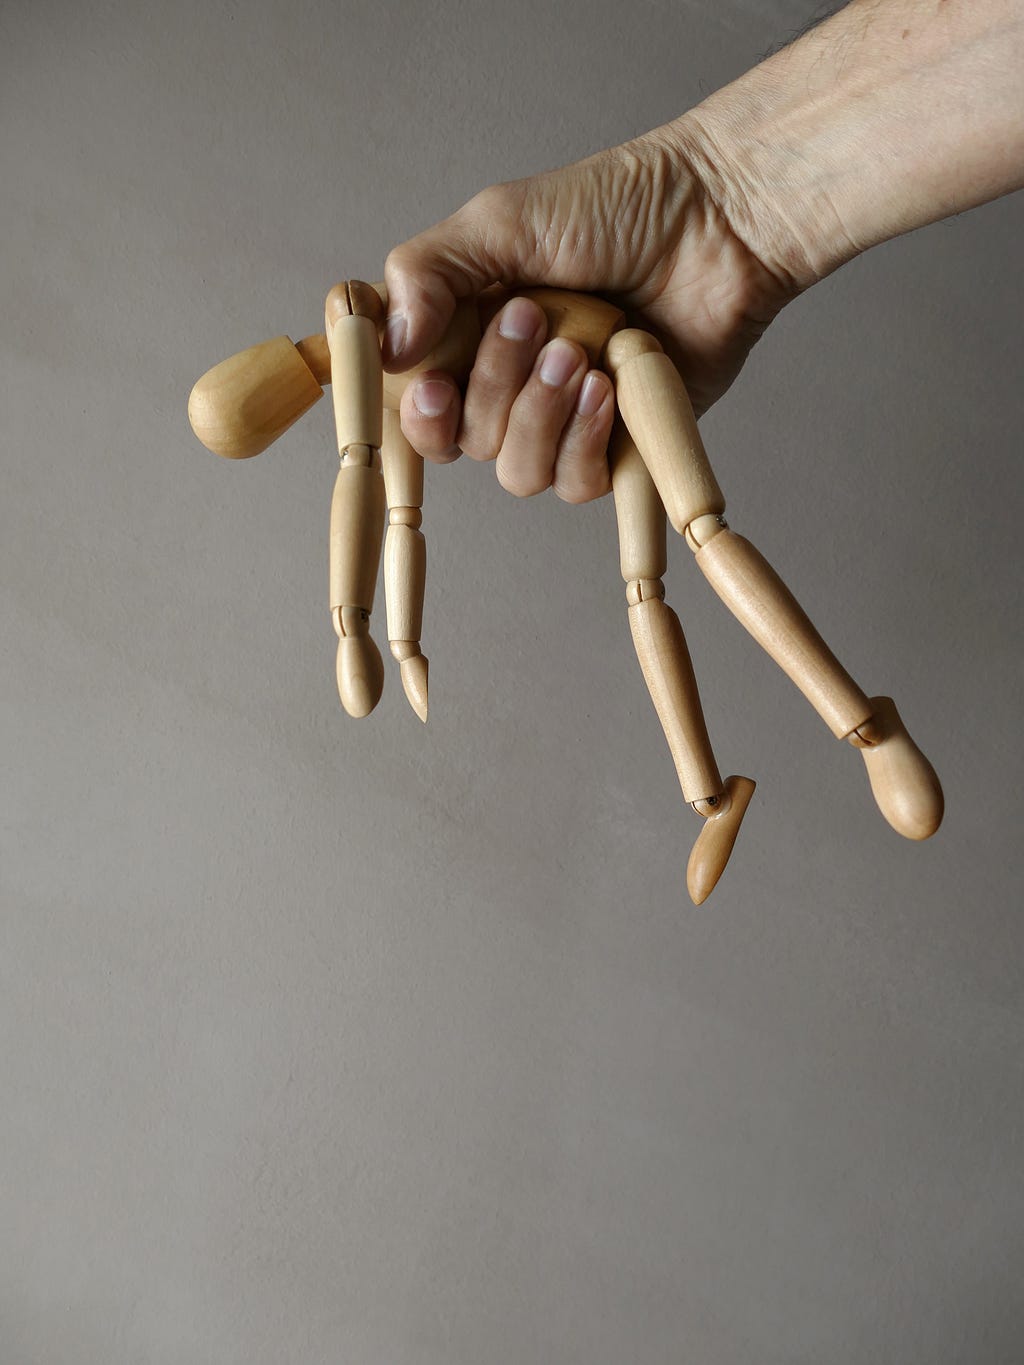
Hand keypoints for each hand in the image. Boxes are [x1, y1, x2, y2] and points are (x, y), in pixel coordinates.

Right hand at [383, 123, 797, 502]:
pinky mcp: (618, 447)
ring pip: (517, 471)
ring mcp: (563, 419)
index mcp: (468, 334)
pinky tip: (607, 386)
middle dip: (493, 386)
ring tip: (578, 351)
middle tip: (534, 318)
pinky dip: (584, 441)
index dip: (418, 412)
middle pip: (463, 442)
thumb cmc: (614, 208)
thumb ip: (426, 273)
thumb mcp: (499, 221)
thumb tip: (386, 348)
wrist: (717, 224)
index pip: (415, 404)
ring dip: (539, 416)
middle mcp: (509, 385)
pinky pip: (575, 484)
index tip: (432, 384)